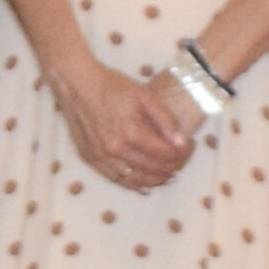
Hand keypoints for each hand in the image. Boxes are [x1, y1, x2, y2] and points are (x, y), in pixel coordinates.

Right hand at [46, 55, 195, 193]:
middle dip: (173, 167)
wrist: (77, 84)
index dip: (184, 153)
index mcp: (131, 132)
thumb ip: (165, 120)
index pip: (166, 154)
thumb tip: (182, 143)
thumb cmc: (112, 86)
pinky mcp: (90, 159)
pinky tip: (144, 183)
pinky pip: (116, 179)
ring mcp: (101, 157)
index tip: (191, 146)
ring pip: (135, 180)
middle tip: (182, 160)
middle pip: (153, 169)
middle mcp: (115, 150)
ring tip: (169, 175)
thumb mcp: (145, 96)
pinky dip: (134, 184)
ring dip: (155, 180)